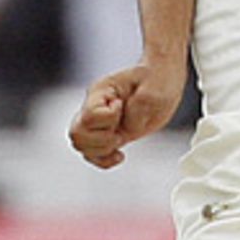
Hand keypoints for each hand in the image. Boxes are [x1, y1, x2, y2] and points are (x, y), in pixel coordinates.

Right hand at [68, 57, 186, 168]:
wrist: (163, 80)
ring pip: (80, 145)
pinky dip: (103, 160)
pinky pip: (91, 154)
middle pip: (77, 133)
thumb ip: (140, 105)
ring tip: (120, 139)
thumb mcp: (155, 88)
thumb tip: (128, 127)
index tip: (123, 108)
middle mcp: (95, 106)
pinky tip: (120, 155)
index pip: (90, 115)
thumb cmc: (158, 79)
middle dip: (102, 140)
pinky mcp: (107, 133)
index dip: (109, 119)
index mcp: (101, 90)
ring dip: (102, 150)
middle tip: (121, 132)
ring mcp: (99, 121)